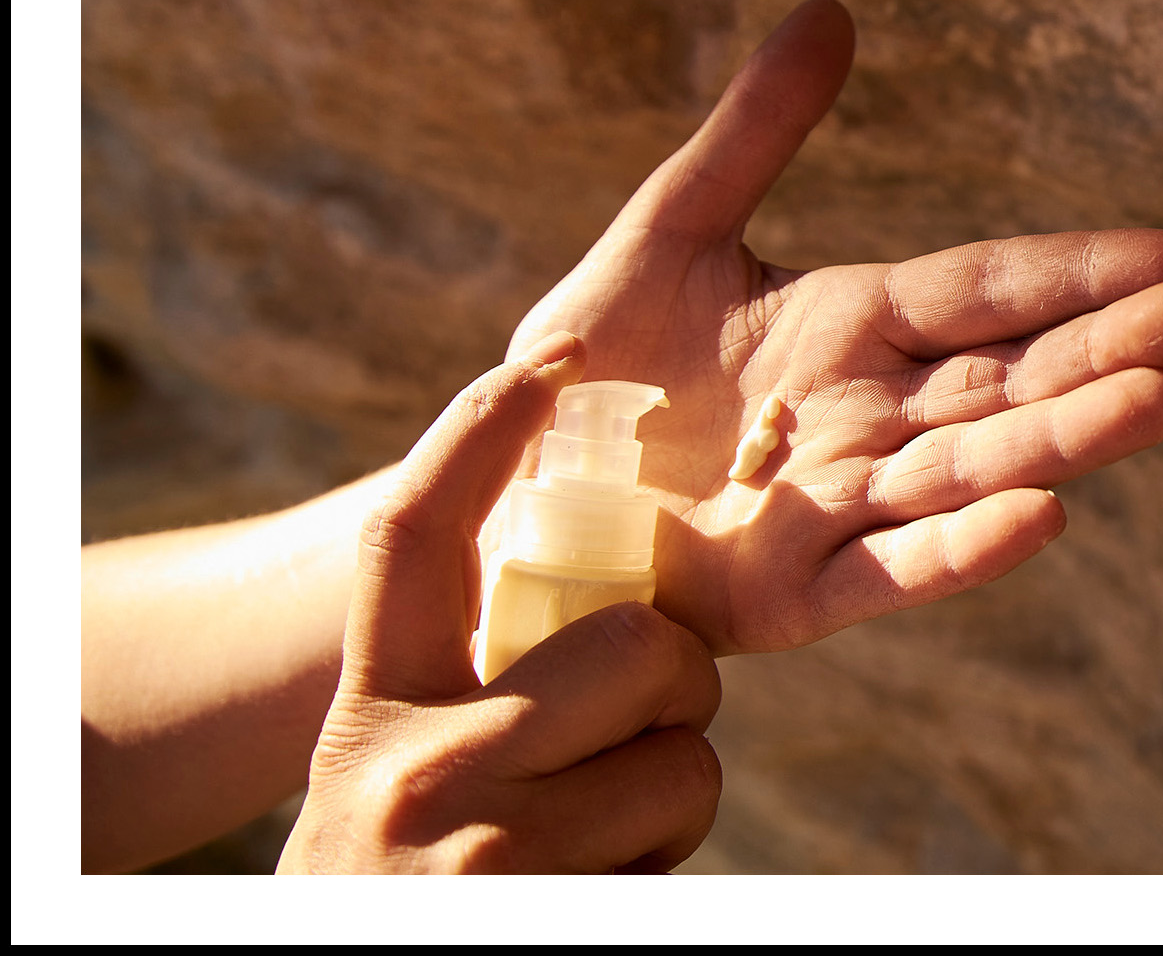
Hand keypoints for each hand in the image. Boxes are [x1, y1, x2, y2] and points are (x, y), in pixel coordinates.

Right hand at [281, 334, 722, 871]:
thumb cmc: (391, 898)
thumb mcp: (393, 789)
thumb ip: (474, 702)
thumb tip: (605, 615)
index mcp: (372, 718)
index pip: (416, 543)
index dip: (480, 439)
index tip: (544, 360)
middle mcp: (421, 772)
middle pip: (641, 646)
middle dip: (672, 685)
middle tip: (627, 737)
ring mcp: (493, 852)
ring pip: (691, 759)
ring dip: (674, 794)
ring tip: (590, 847)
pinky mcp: (560, 913)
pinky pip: (684, 848)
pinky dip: (663, 871)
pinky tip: (594, 900)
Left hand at [504, 0, 1162, 655]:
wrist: (503, 496)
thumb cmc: (594, 369)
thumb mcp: (667, 232)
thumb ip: (752, 134)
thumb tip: (830, 8)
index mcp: (853, 324)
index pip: (993, 290)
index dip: (1089, 271)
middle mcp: (871, 415)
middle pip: (1010, 377)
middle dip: (1107, 347)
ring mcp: (841, 507)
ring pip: (974, 468)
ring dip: (1068, 439)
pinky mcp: (791, 593)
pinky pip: (889, 572)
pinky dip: (961, 551)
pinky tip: (1042, 519)